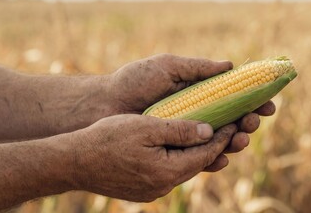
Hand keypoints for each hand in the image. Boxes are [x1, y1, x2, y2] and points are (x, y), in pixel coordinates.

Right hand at [72, 114, 236, 201]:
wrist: (74, 161)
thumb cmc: (107, 139)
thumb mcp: (146, 127)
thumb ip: (178, 130)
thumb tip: (208, 130)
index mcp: (167, 171)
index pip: (206, 154)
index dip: (223, 137)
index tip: (236, 121)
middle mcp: (164, 186)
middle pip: (199, 164)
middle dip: (217, 145)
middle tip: (233, 127)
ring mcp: (153, 190)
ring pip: (185, 168)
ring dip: (200, 152)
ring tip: (214, 136)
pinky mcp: (144, 188)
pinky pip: (171, 172)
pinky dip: (181, 158)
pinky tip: (184, 147)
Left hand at [107, 54, 275, 170]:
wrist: (105, 103)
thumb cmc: (135, 81)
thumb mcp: (168, 67)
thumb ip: (199, 68)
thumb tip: (231, 66)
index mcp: (199, 93)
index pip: (234, 98)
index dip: (253, 102)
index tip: (268, 104)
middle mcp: (198, 114)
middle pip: (233, 122)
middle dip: (248, 123)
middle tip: (253, 122)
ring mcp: (187, 133)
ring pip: (221, 142)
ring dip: (237, 141)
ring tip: (241, 138)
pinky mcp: (176, 150)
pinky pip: (200, 158)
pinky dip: (214, 160)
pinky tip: (223, 158)